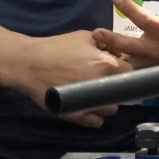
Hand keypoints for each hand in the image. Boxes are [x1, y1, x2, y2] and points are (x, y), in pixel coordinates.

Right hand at [17, 30, 132, 128]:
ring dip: (107, 103)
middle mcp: (101, 84)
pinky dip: (96, 117)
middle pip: (121, 91)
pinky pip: (95, 122)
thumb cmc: (57, 47)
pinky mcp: (74, 114)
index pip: (129, 71)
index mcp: (106, 64)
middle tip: (106, 83)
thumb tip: (116, 50)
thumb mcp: (85, 36)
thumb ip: (105, 43)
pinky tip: (90, 109)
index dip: (125, 71)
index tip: (118, 71)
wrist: (29, 63)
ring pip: (110, 109)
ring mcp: (88, 101)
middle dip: (117, 87)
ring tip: (97, 96)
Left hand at [92, 0, 158, 68]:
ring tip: (94, 51)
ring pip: (127, 62)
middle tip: (96, 33)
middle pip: (131, 45)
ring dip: (112, 57)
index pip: (145, 20)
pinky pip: (130, 72)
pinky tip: (103, 63)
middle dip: (113, 40)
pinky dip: (117, 69)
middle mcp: (155, 49)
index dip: (131, 10)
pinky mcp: (148, 72)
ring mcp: (150, 62)